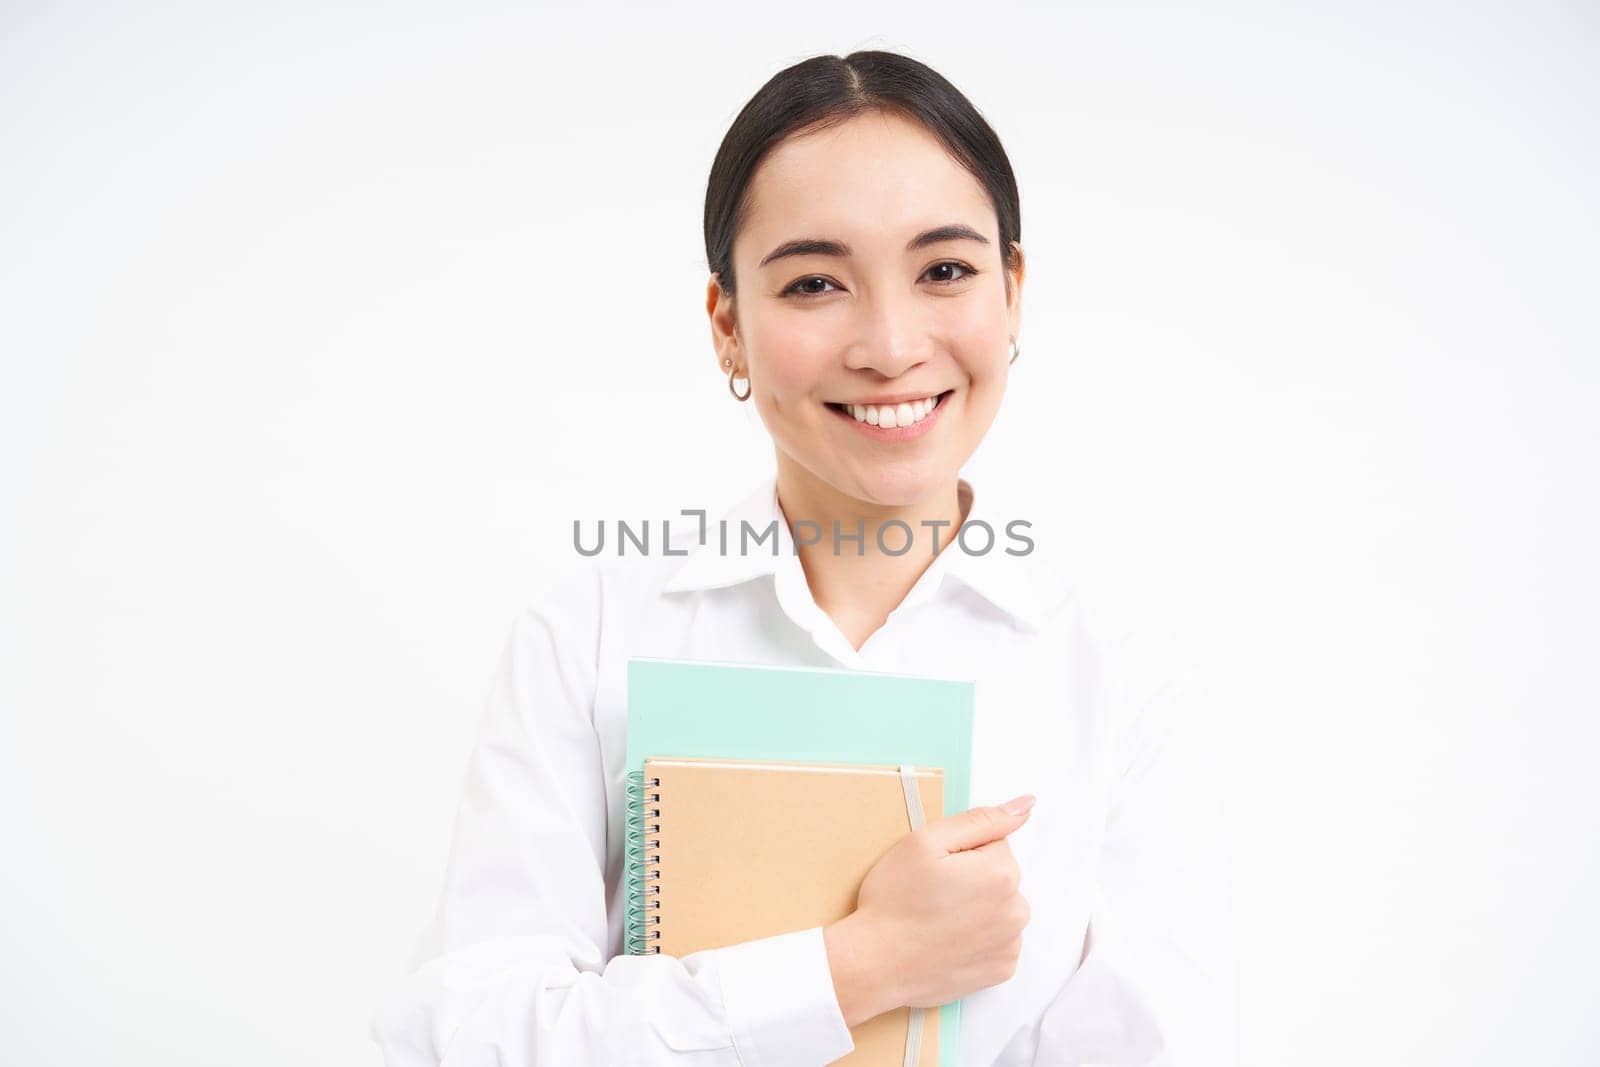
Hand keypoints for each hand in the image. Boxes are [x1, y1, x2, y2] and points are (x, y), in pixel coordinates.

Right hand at [824, 795, 1034, 1025]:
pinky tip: (949, 942)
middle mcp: (1017, 910)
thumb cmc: (895, 900)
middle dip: (974, 879)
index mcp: (1002, 873)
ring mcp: (1011, 945)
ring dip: (978, 909)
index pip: (993, 843)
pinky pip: (998, 940)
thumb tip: (1027, 805)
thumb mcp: (926, 841)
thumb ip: (981, 820)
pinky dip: (978, 939)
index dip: (961, 852)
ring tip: (938, 921)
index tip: (937, 870)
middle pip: (1001, 876)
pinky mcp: (1002, 970)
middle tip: (933, 896)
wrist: (876, 964)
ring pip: (1000, 908)